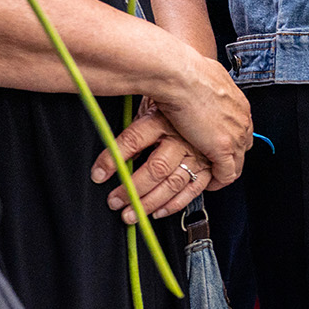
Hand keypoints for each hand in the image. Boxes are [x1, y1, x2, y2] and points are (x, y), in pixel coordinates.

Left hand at [90, 106, 211, 221]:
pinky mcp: (209, 165)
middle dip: (133, 190)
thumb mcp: (149, 106)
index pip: (132, 141)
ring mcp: (197, 153)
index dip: (112, 160)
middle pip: (155, 169)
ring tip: (131, 213)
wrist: (206, 95)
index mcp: (162, 121)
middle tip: (115, 202)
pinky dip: (175, 204)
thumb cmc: (175, 103)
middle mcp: (181, 138)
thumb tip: (112, 151)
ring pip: (173, 182)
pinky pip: (192, 189)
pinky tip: (159, 211)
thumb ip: (135, 127)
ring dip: (150, 202)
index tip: (98, 175)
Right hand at [121, 54, 250, 185]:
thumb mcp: (203, 75)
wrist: (178, 72)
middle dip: (231, 156)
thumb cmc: (182, 70)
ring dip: (225, 171)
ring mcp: (235, 135)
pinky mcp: (223, 148)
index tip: (216, 144)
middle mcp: (242, 119)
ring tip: (212, 178)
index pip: (241, 127)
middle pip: (244, 146)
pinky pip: (227, 174)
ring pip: (238, 162)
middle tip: (216, 163)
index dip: (230, 138)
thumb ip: (207, 85)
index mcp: (238, 102)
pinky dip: (220, 181)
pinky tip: (209, 184)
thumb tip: (199, 80)